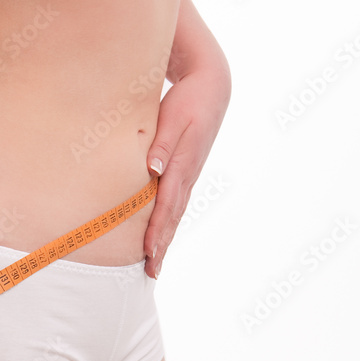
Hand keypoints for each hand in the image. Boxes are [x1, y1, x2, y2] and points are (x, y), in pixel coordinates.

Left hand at [143, 70, 230, 278]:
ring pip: (175, 213)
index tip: (148, 253)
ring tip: (155, 263)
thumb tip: (152, 168)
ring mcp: (189, 175)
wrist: (211, 87)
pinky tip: (162, 234)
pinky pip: (176, 203)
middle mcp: (187, 175)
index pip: (166, 205)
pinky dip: (168, 222)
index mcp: (183, 165)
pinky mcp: (187, 171)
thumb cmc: (188, 100)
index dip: (156, 231)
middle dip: (162, 246)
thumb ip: (162, 144)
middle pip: (173, 218)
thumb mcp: (174, 117)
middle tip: (152, 273)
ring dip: (165, 239)